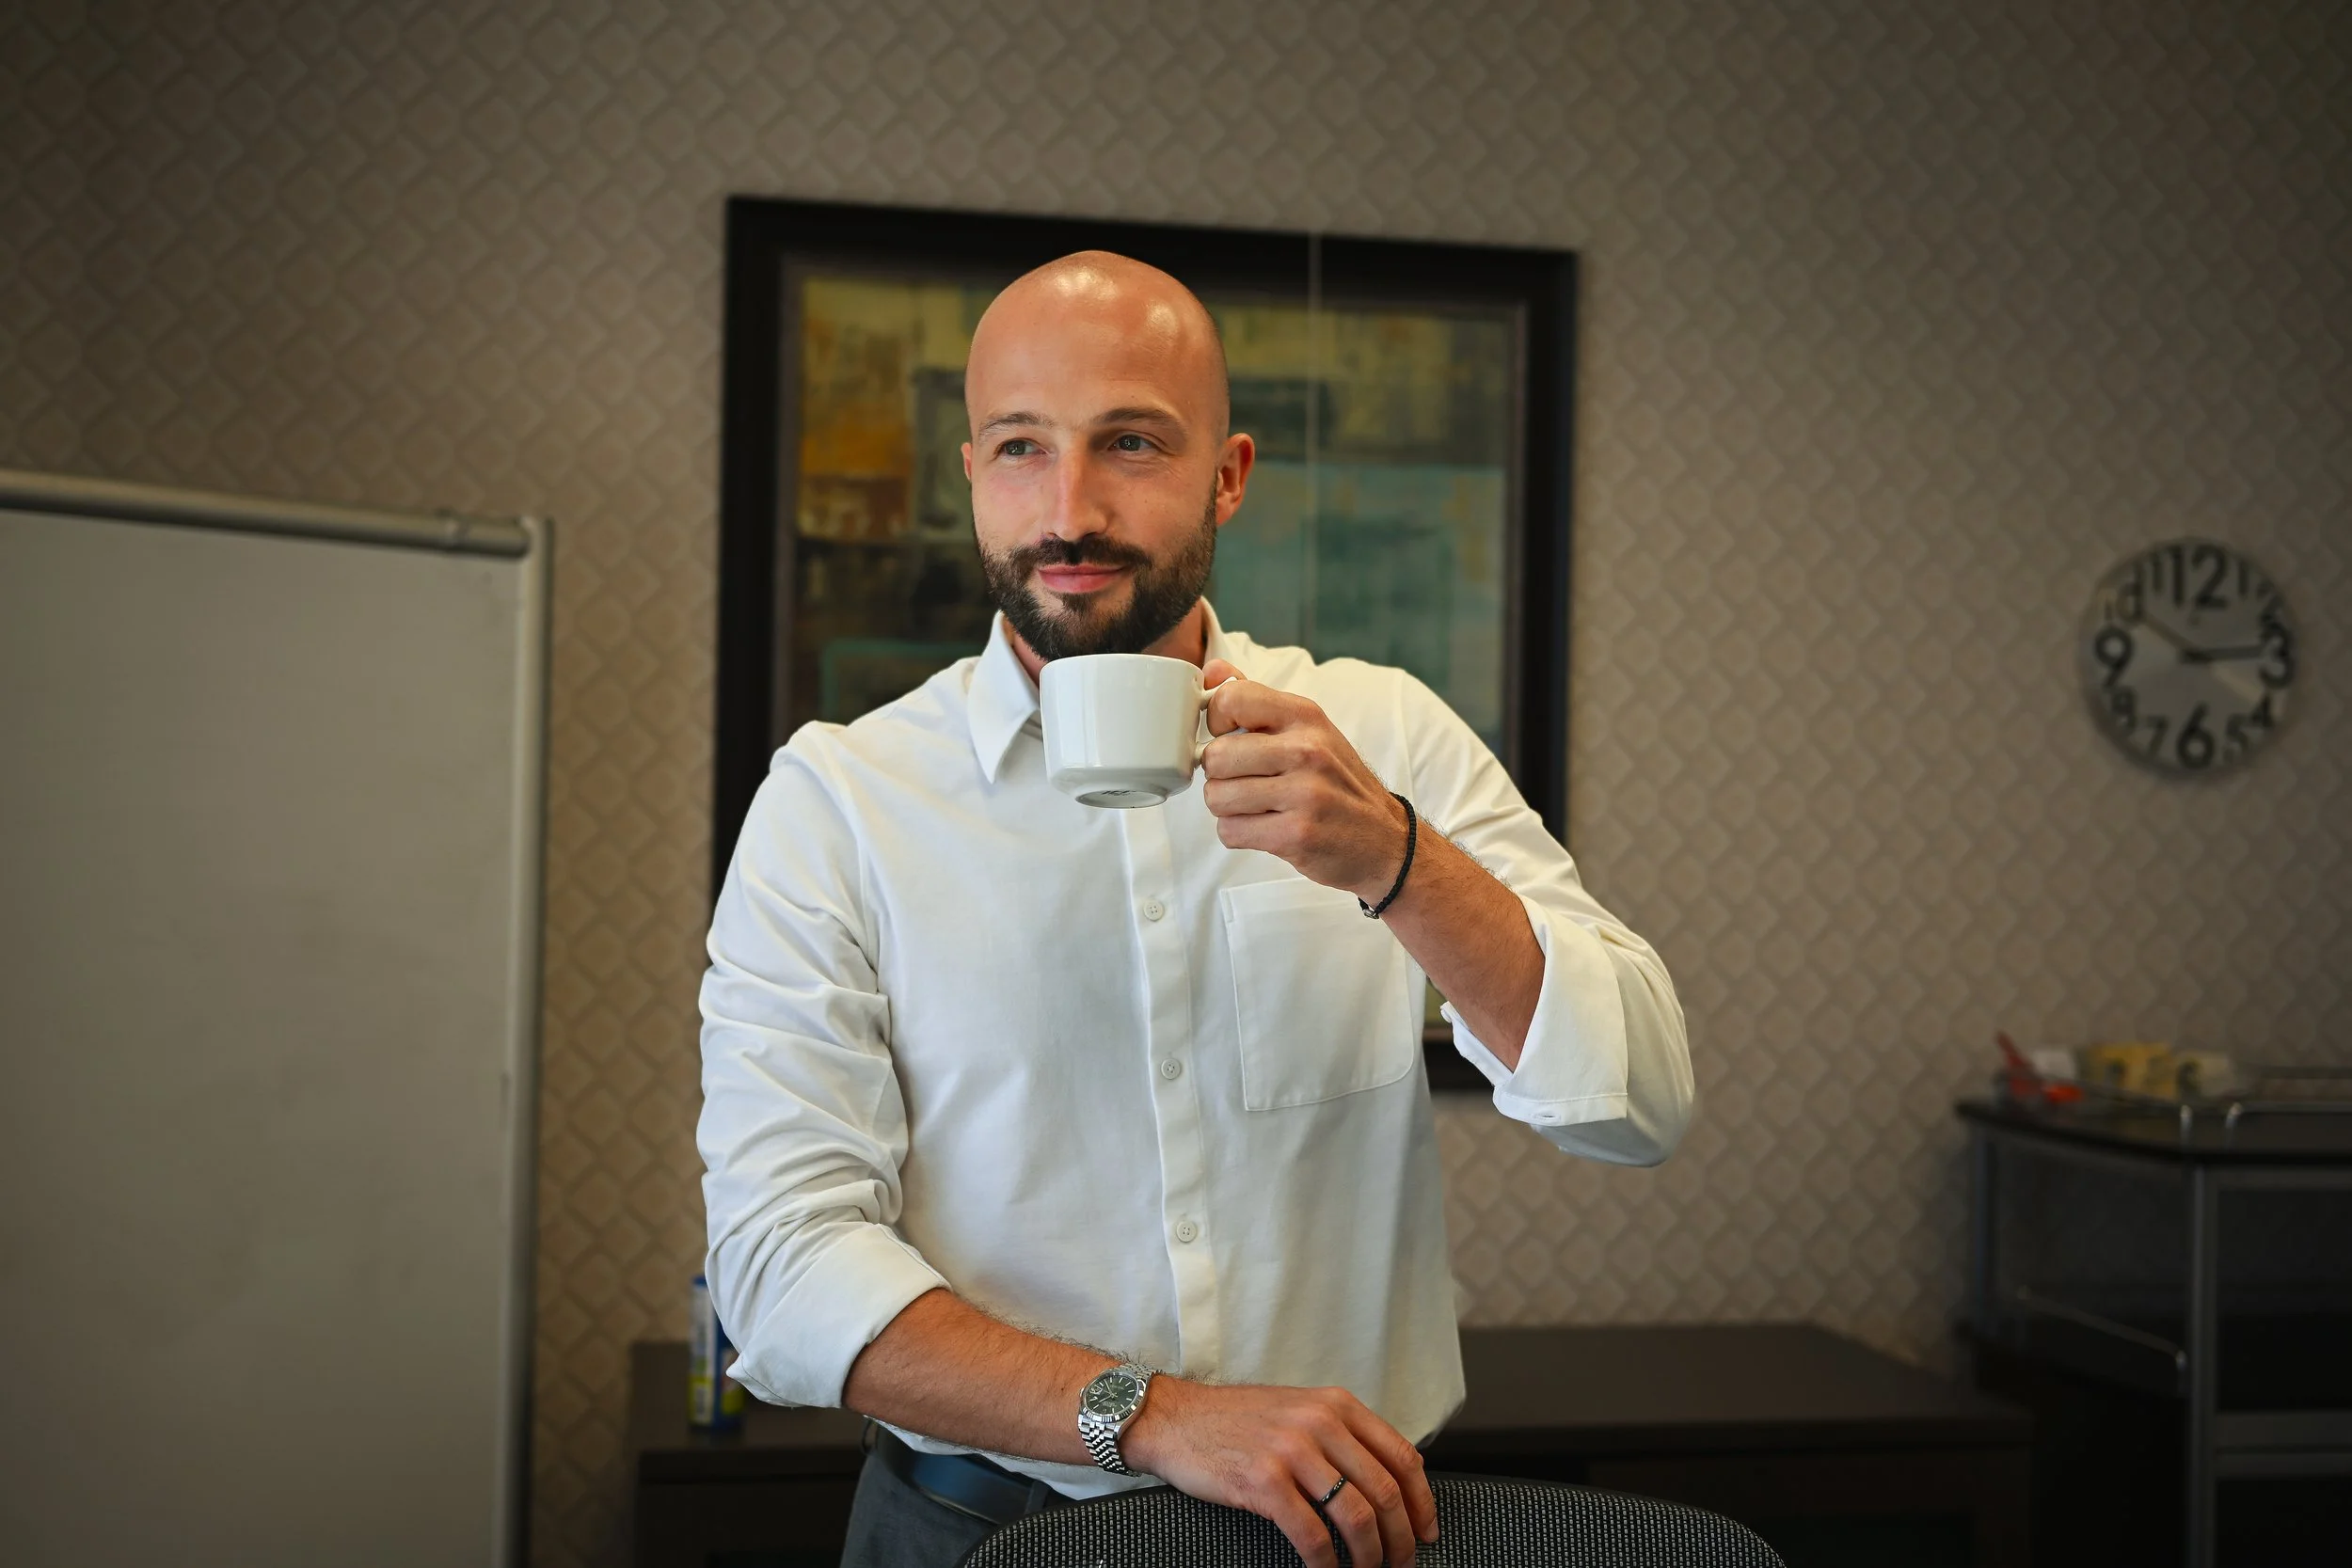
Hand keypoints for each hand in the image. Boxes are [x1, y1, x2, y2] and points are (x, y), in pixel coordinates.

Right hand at [1123, 1376, 1438, 1567]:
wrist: (1173, 1418)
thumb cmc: (1236, 1420)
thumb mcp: (1299, 1410)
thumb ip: (1343, 1436)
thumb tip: (1391, 1479)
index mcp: (1336, 1405)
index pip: (1402, 1456)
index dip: (1422, 1502)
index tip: (1426, 1531)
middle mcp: (1319, 1422)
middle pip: (1384, 1492)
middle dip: (1401, 1539)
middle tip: (1401, 1564)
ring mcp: (1291, 1451)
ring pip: (1355, 1516)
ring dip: (1369, 1557)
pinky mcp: (1263, 1482)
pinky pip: (1312, 1535)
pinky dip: (1326, 1563)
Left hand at [1200, 660, 1410, 903]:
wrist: (1385, 839)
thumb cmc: (1337, 782)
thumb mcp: (1309, 730)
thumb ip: (1257, 700)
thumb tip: (1211, 670)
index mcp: (1306, 715)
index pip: (1231, 698)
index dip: (1216, 721)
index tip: (1230, 737)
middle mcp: (1307, 749)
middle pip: (1215, 756)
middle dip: (1219, 774)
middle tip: (1244, 781)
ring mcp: (1304, 793)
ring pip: (1216, 796)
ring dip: (1226, 807)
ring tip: (1256, 806)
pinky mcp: (1296, 834)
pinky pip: (1229, 830)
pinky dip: (1238, 833)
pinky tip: (1264, 827)